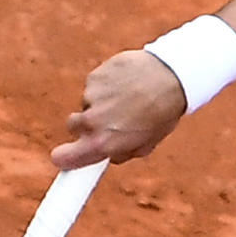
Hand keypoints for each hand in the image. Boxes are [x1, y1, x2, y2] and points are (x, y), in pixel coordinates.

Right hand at [53, 49, 186, 168]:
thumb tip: (108, 155)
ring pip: (87, 103)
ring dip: (101, 102)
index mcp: (103, 143)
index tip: (64, 159)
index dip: (64, 158)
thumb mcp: (147, 142)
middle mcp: (92, 121)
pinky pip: (95, 85)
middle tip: (109, 120)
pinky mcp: (94, 76)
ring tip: (128, 98)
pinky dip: (106, 85)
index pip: (64, 157)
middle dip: (86, 125)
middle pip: (72, 126)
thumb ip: (122, 152)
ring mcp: (90, 96)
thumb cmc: (163, 113)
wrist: (171, 77)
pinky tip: (127, 83)